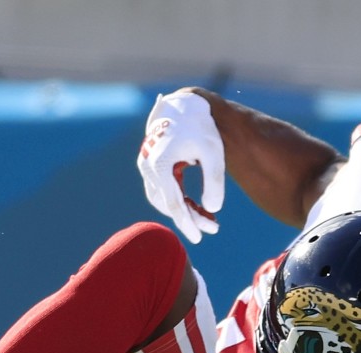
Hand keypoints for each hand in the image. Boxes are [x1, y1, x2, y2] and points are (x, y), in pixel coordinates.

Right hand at [137, 90, 224, 242]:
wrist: (185, 106)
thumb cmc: (201, 128)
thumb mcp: (213, 153)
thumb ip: (214, 180)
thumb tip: (214, 209)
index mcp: (160, 164)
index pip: (174, 203)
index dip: (187, 223)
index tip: (200, 238)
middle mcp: (147, 167)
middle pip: (168, 204)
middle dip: (190, 218)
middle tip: (213, 228)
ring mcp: (146, 166)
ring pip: (163, 199)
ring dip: (183, 211)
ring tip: (207, 218)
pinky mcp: (151, 166)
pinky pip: (163, 190)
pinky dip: (178, 200)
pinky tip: (197, 206)